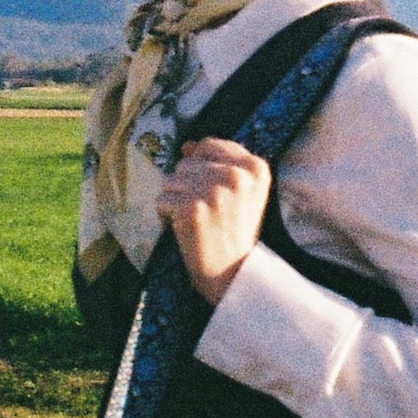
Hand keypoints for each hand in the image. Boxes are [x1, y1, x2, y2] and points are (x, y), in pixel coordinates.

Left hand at [157, 135, 272, 303]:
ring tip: (196, 220)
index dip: (201, 167)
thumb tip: (186, 146)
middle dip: (188, 187)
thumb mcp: (241, 191)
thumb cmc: (234, 229)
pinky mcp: (192, 208)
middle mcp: (237, 176)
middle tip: (206, 212)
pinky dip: (166, 216)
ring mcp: (214, 191)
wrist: (233, 271)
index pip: (210, 146)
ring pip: (171, 180)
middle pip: (187, 163)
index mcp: (255, 167)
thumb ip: (218, 163)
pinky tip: (184, 228)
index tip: (211, 192)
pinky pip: (162, 200)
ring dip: (176, 201)